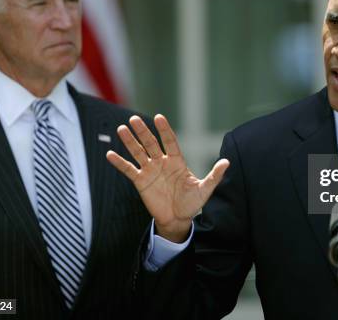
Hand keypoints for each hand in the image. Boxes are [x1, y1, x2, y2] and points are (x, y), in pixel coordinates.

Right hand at [106, 114, 228, 241]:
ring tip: (122, 129)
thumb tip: (227, 162)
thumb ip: (214, 176)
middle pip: (151, 143)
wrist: (178, 219)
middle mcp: (162, 162)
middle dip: (143, 131)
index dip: (164, 130)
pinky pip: (129, 170)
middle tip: (134, 119)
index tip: (159, 117)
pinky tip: (110, 154)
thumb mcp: (204, 189)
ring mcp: (150, 171)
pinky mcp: (141, 181)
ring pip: (138, 153)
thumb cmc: (192, 203)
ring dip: (130, 141)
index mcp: (177, 161)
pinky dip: (119, 162)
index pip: (170, 141)